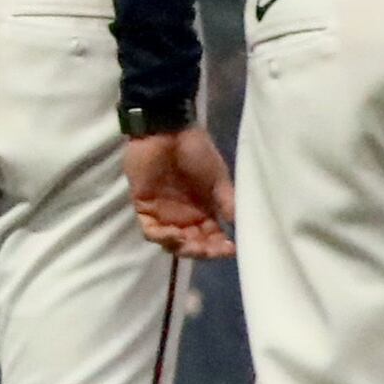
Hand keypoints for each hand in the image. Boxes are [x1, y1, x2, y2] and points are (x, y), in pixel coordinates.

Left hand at [123, 124, 235, 258]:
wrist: (168, 132)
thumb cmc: (196, 152)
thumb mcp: (218, 178)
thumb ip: (226, 202)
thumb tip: (238, 226)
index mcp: (204, 211)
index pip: (212, 238)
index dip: (220, 247)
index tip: (231, 249)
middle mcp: (185, 216)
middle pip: (192, 245)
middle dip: (202, 251)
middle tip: (210, 249)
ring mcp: (163, 213)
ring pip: (171, 243)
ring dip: (183, 248)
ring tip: (191, 244)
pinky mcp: (144, 207)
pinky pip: (150, 231)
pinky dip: (162, 237)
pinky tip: (174, 234)